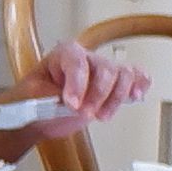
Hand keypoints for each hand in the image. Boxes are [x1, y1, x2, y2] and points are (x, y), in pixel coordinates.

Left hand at [0, 41, 152, 141]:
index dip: (77, 83)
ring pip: (123, 75)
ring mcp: (103, 71)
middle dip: (97, 94)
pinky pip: (137, 77)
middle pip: (105, 69)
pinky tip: (135, 96)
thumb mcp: (31, 97)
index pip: (77, 61)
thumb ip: (48, 96)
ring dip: (115, 98)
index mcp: (64, 54)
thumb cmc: (34, 101)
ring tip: (101, 115)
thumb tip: (64, 101)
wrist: (39, 114)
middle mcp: (87, 59)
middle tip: (85, 113)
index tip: (72, 104)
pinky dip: (140, 85)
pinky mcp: (114, 86)